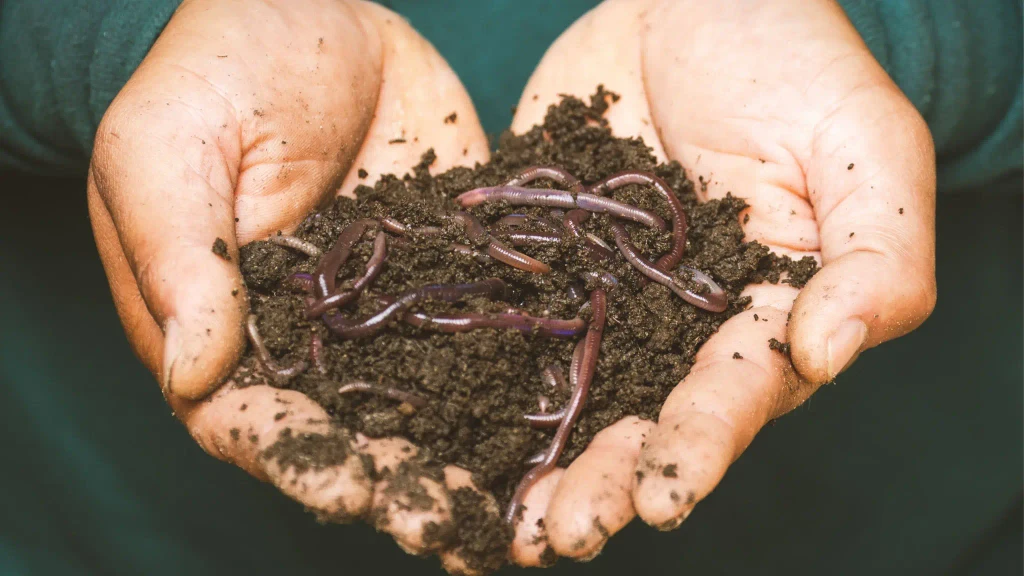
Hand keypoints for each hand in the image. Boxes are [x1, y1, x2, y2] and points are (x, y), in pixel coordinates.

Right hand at [87, 0, 496, 570]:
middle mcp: (314, 339)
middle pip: (352, 434)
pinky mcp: (453, 273)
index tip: (346, 488)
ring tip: (516, 512)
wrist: (309, 9)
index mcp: (228, 328)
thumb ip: (181, 260)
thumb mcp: (168, 150)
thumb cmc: (214, 72)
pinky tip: (563, 419)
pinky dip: (520, 381)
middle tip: (450, 526)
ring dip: (467, 460)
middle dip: (399, 484)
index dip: (298, 462)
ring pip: (428, 403)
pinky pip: (487, 332)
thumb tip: (196, 373)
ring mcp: (390, 312)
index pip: (253, 420)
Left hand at [506, 0, 936, 563]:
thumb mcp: (863, 146)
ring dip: (537, 462)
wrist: (688, 2)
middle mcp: (681, 329)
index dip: (701, 446)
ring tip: (502, 524)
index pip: (737, 394)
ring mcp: (605, 301)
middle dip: (607, 481)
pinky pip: (507, 327)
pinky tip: (437, 430)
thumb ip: (876, 256)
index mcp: (765, 315)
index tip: (663, 496)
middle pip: (644, 419)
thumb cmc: (793, 60)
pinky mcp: (543, 266)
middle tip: (562, 534)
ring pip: (570, 397)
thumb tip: (826, 354)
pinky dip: (474, 381)